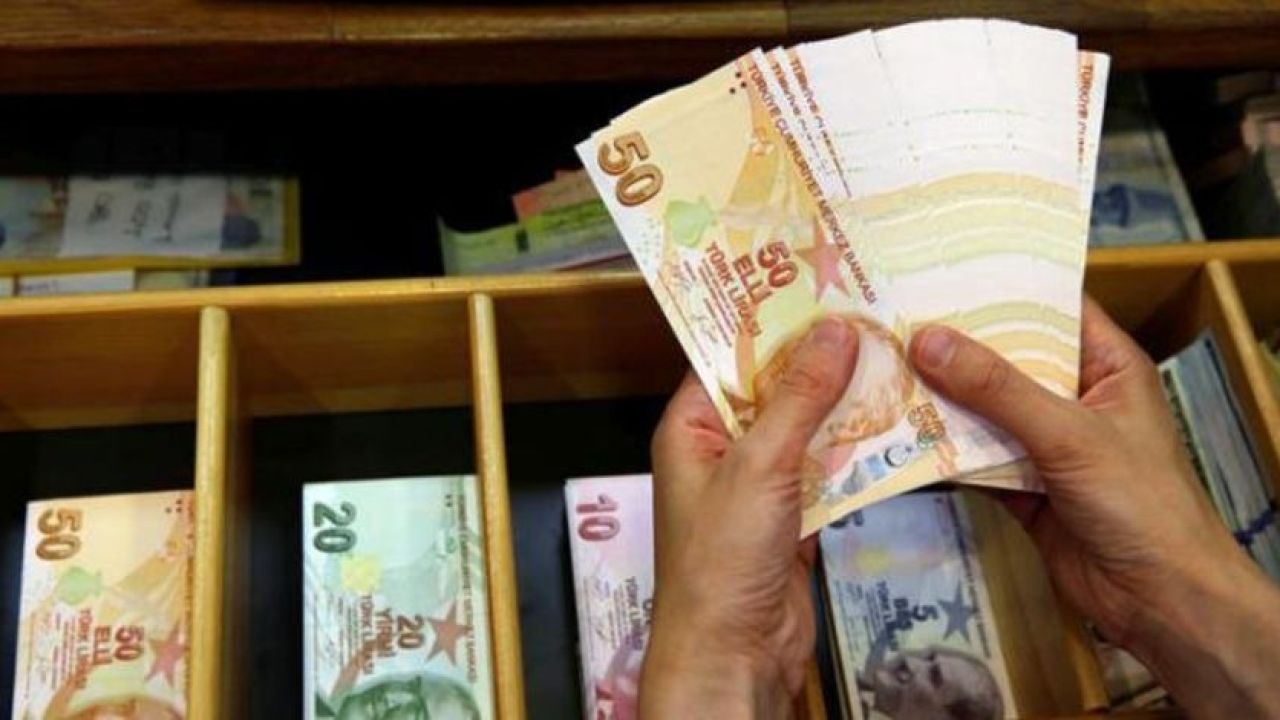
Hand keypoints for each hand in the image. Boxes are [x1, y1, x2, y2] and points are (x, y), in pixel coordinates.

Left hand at [642, 317, 857, 718]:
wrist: (734, 654)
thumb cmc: (721, 562)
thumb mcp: (759, 466)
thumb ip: (798, 398)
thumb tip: (833, 331)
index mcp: (691, 428)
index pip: (730, 357)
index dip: (773, 322)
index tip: (820, 285)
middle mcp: (721, 450)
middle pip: (775, 390)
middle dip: (821, 360)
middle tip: (873, 314)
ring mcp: (760, 484)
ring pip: (807, 429)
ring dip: (846, 405)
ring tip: (896, 357)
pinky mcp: (794, 516)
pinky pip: (827, 470)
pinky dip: (857, 452)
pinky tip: (897, 424)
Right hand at [909, 297, 1279, 717]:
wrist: (1159, 599)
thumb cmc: (1140, 502)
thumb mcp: (1069, 432)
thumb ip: (997, 388)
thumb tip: (926, 340)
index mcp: (1106, 366)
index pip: (1050, 307)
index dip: (999, 285)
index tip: (939, 266)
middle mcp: (1073, 397)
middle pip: (1004, 358)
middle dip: (952, 343)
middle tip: (890, 314)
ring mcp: (1044, 443)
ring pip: (981, 409)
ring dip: (937, 397)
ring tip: (877, 366)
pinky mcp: (1020, 486)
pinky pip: (972, 457)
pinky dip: (939, 449)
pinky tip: (893, 433)